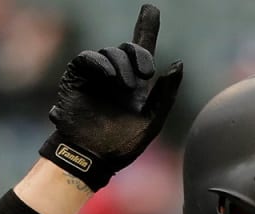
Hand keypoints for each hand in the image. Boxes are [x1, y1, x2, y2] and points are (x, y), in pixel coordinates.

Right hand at [37, 4, 182, 189]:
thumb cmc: (121, 145)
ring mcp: (96, 76)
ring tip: (126, 86)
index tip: (151, 9)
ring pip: (110, 52)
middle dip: (140, 56)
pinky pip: (88, 58)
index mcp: (135, 84)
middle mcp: (116, 76)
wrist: (92, 157)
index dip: (146, 27)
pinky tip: (109, 76)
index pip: (141, 49)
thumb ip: (166, 93)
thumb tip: (178, 64)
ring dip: (122, 64)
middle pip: (129, 48)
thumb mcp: (151, 121)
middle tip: (146, 76)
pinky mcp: (76, 78)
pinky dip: (100, 62)